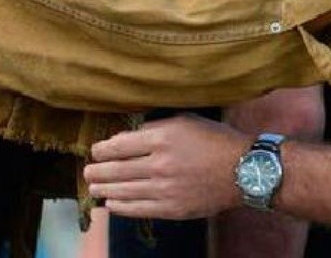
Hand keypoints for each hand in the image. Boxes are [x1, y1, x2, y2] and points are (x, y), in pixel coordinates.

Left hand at [84, 114, 247, 219]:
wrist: (242, 170)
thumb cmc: (216, 139)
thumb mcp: (188, 121)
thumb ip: (159, 127)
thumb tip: (132, 135)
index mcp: (164, 138)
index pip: (120, 145)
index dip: (103, 149)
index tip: (96, 150)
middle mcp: (159, 164)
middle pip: (116, 169)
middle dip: (97, 170)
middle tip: (87, 171)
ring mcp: (163, 189)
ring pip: (123, 190)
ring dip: (104, 188)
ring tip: (94, 187)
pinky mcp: (170, 208)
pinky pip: (137, 209)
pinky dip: (120, 206)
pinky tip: (112, 202)